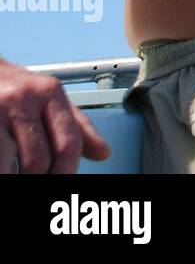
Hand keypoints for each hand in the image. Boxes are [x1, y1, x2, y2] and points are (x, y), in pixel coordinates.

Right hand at [0, 58, 111, 172]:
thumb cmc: (17, 90)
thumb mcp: (50, 99)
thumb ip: (77, 125)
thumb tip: (104, 153)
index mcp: (51, 93)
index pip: (69, 142)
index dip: (67, 171)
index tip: (64, 183)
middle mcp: (25, 98)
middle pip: (39, 159)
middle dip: (40, 181)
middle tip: (38, 184)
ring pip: (9, 165)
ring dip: (15, 179)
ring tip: (17, 177)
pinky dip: (1, 169)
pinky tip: (5, 168)